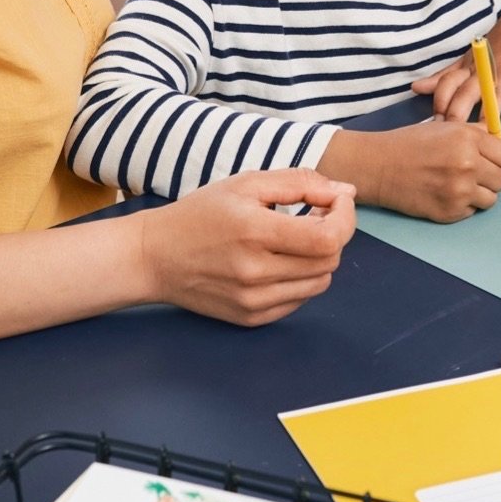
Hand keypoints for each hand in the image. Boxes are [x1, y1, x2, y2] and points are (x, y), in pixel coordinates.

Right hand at [136, 169, 354, 326]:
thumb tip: (346, 191)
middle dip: (333, 234)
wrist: (155, 257)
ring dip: (319, 258)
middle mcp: (255, 273)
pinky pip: (299, 301)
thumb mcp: (246, 184)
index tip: (335, 201)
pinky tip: (279, 261)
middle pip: (329, 261)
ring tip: (295, 239)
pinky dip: (301, 279)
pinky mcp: (251, 318)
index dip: (344, 217)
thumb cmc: (200, 214)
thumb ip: (299, 183)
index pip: (328, 238)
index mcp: (254, 233)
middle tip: (314, 215)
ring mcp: (253, 301)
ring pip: (320, 283)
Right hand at [321, 122, 500, 222]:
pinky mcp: (450, 211)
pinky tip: (445, 194)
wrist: (379, 166)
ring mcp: (460, 190)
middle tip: (476, 175)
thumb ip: (477, 136)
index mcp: (468, 139)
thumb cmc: (411, 143)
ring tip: (459, 185)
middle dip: (494, 178)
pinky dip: (464, 205)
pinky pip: (472, 211)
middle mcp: (468, 164)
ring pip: (492, 199)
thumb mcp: (446, 128)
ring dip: (480, 194)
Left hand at [413, 0, 500, 131]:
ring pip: (493, 95)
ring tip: (478, 137)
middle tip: (451, 137)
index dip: (439, 105)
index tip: (433, 127)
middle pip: (466, 92)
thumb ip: (445, 76)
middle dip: (456, 115)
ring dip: (485, 116)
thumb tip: (417, 88)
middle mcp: (486, 69)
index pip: (447, 85)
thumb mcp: (469, 57)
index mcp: (469, 66)